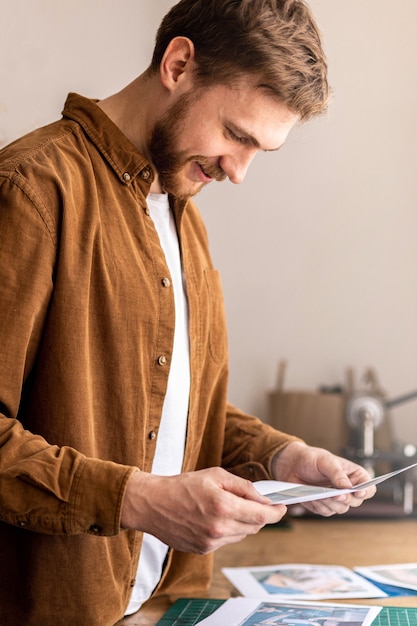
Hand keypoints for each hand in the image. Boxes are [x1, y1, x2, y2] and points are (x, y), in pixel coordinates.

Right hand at [120, 467, 286, 553]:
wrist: (153, 504)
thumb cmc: (183, 485)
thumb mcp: (215, 475)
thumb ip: (243, 486)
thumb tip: (263, 497)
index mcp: (224, 507)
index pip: (262, 516)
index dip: (277, 512)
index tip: (283, 507)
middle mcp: (219, 529)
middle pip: (255, 527)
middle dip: (260, 515)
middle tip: (257, 503)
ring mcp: (211, 542)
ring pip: (241, 534)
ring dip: (243, 522)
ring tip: (227, 507)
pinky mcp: (203, 550)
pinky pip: (226, 541)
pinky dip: (228, 530)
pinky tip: (214, 517)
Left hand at [271, 441, 375, 516]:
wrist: (293, 464)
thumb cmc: (312, 458)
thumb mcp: (325, 461)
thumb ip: (337, 473)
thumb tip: (347, 487)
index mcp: (354, 476)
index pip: (369, 487)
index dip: (366, 491)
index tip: (358, 492)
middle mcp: (348, 489)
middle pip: (355, 502)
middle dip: (345, 499)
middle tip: (336, 494)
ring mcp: (336, 499)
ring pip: (341, 509)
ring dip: (330, 502)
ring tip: (319, 494)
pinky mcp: (324, 505)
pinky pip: (326, 511)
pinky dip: (319, 505)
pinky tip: (311, 497)